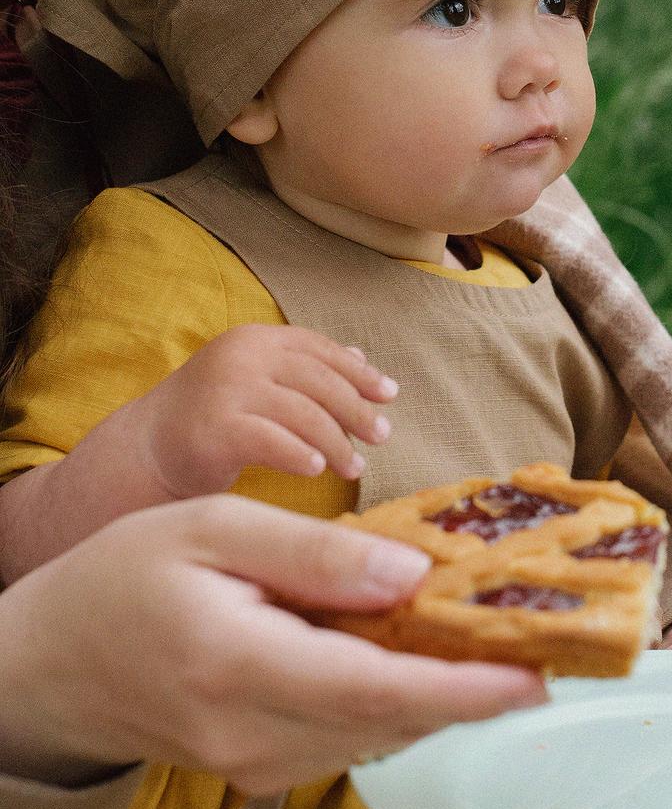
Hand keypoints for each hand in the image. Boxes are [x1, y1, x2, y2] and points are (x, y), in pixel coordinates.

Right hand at [0, 496, 546, 793]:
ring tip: (502, 640)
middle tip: (547, 644)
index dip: (464, 688)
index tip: (536, 676)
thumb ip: (315, 553)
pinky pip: (348, 738)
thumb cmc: (126, 576)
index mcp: (239, 665)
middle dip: (475, 688)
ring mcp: (255, 764)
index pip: (376, 690)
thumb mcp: (214, 529)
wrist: (51, 662)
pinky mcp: (258, 768)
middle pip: (392, 721)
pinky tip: (424, 655)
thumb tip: (411, 574)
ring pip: (377, 735)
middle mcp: (253, 735)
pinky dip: (397, 701)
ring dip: (442, 693)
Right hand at [123, 324, 399, 493]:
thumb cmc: (212, 418)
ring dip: (337, 441)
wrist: (145, 451)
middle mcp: (240, 356)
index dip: (358, 371)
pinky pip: (272, 441)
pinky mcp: (214, 429)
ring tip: (356, 466)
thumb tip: (361, 357)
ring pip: (303, 413)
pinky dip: (301, 454)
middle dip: (356, 408)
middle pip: (318, 380)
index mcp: (255, 339)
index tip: (389, 394)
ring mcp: (225, 390)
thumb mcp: (259, 383)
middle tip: (382, 435)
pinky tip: (318, 469)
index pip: (319, 348)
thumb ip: (304, 370)